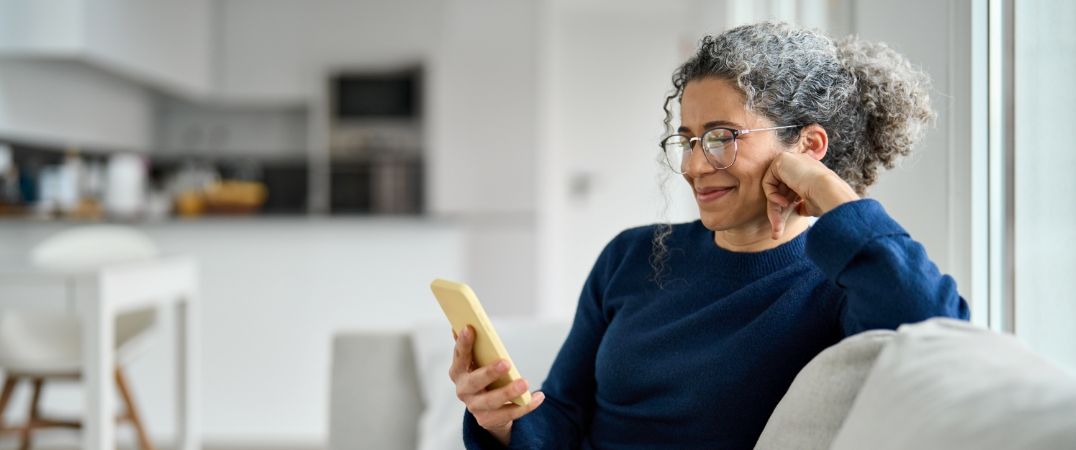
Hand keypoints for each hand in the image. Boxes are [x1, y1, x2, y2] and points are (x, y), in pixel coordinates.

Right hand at [449, 326, 544, 444]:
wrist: (487, 410)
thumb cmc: (482, 377)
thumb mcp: (476, 362)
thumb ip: (471, 346)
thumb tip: (463, 323)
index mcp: (458, 372)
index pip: (459, 356)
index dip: (463, 343)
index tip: (470, 328)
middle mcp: (463, 390)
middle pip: (475, 382)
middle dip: (489, 372)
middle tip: (506, 362)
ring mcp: (475, 407)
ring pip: (492, 401)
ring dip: (509, 392)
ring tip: (525, 383)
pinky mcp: (488, 421)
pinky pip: (510, 413)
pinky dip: (526, 405)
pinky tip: (538, 396)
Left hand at [762, 152, 859, 239]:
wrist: (829, 191)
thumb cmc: (824, 201)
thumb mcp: (811, 204)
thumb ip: (802, 204)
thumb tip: (799, 210)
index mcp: (808, 172)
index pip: (790, 191)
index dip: (786, 208)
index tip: (782, 227)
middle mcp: (799, 163)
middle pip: (780, 191)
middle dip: (776, 212)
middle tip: (776, 234)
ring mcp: (791, 160)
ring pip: (773, 188)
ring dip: (773, 208)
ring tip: (778, 225)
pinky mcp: (782, 159)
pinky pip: (768, 181)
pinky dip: (772, 195)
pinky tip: (783, 203)